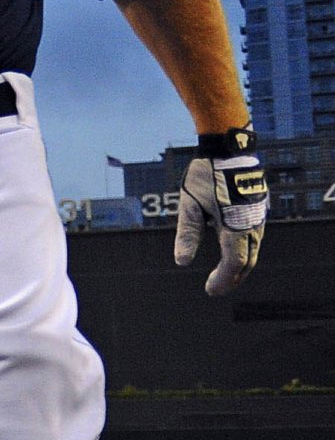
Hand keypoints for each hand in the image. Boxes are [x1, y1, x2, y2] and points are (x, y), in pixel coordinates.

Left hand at [174, 133, 266, 295]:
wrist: (227, 149)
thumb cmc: (205, 175)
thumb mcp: (190, 205)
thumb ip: (187, 234)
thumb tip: (182, 262)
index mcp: (235, 224)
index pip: (234, 262)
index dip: (223, 279)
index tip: (210, 290)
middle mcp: (252, 222)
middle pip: (247, 260)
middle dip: (232, 278)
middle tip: (215, 289)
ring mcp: (258, 215)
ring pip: (253, 249)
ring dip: (239, 266)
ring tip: (222, 276)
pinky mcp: (257, 209)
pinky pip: (254, 237)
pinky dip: (244, 251)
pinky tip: (232, 254)